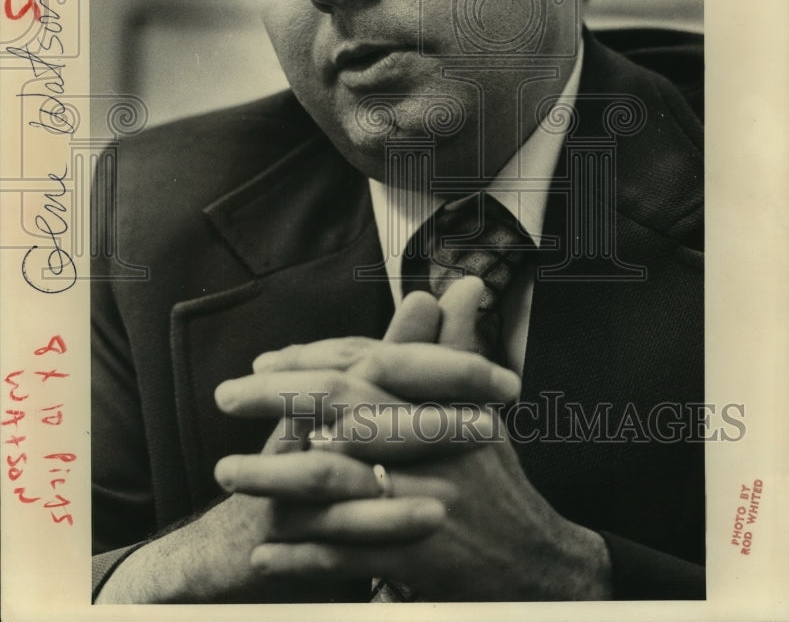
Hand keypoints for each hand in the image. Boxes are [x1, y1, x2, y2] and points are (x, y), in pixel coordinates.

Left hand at [214, 281, 611, 599]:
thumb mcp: (484, 406)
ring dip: (273, 475)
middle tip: (224, 394)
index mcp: (445, 402)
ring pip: (337, 480)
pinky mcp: (421, 558)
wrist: (539, 564)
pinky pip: (348, 554)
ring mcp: (426, 501)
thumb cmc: (497, 478)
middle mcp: (435, 444)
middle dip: (279, 397)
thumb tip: (466, 281)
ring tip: (226, 471)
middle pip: (346, 407)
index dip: (314, 358)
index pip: (371, 362)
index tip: (265, 362)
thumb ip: (460, 346)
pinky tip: (263, 553)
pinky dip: (302, 555)